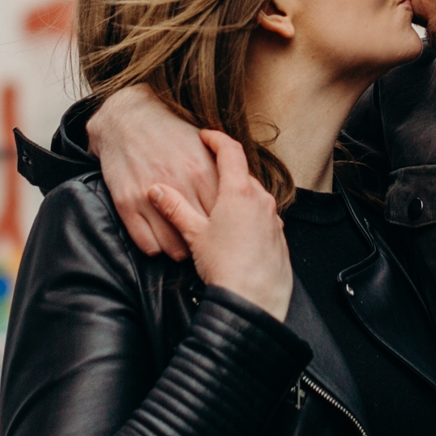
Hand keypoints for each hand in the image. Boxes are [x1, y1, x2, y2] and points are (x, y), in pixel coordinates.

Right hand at [93, 85, 218, 259]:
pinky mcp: (127, 205)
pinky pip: (149, 245)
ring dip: (180, 247)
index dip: (226, 222)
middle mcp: (181, 187)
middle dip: (206, 239)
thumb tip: (242, 196)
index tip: (222, 224)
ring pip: (175, 247)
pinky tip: (160, 237)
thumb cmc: (168, 131)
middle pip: (203, 235)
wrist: (125, 117)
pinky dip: (158, 246)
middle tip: (204, 237)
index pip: (225, 213)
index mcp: (205, 172)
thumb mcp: (201, 150)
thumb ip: (221, 174)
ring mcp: (151, 197)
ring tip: (181, 240)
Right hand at [143, 130, 293, 320]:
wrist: (254, 300)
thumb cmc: (224, 266)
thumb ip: (175, 208)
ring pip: (253, 196)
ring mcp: (273, 217)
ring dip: (236, 195)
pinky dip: (247, 216)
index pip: (231, 151)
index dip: (217, 139)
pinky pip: (262, 217)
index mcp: (240, 191)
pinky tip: (233, 231)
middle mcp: (261, 199)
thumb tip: (156, 190)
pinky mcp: (278, 236)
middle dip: (225, 172)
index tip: (207, 135)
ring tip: (217, 206)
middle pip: (242, 174)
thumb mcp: (194, 234)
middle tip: (206, 174)